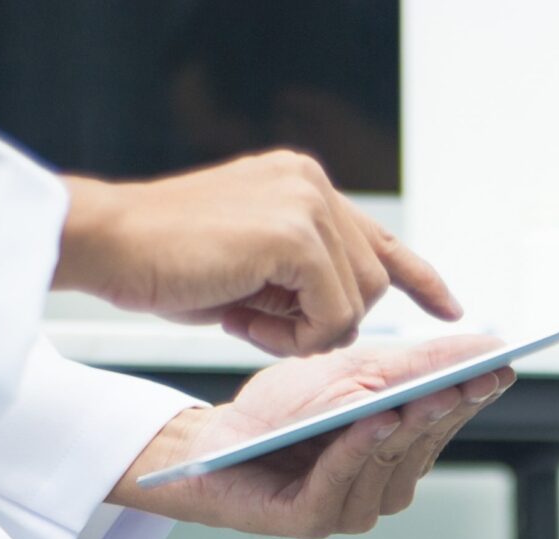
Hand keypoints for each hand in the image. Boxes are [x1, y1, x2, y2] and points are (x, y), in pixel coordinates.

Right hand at [54, 152, 460, 356]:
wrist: (106, 244)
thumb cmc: (163, 262)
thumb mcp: (249, 266)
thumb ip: (300, 274)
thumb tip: (346, 312)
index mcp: (301, 182)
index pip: (380, 238)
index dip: (421, 279)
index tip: (453, 311)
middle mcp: (311, 181)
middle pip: (372, 281)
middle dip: (325, 321)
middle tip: (258, 322)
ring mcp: (306, 202)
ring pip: (359, 302)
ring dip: (309, 332)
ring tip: (246, 317)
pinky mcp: (296, 235)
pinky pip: (335, 314)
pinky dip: (297, 337)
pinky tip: (245, 321)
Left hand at [111, 336, 512, 538]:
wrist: (209, 441)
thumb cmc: (279, 411)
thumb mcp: (349, 373)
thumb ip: (409, 368)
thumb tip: (476, 350)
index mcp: (396, 452)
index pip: (445, 422)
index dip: (473, 397)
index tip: (502, 368)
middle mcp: (380, 485)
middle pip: (422, 447)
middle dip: (446, 412)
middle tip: (469, 381)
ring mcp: (348, 507)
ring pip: (387, 468)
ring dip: (404, 432)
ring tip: (421, 399)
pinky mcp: (310, 519)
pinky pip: (341, 483)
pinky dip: (358, 451)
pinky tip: (373, 422)